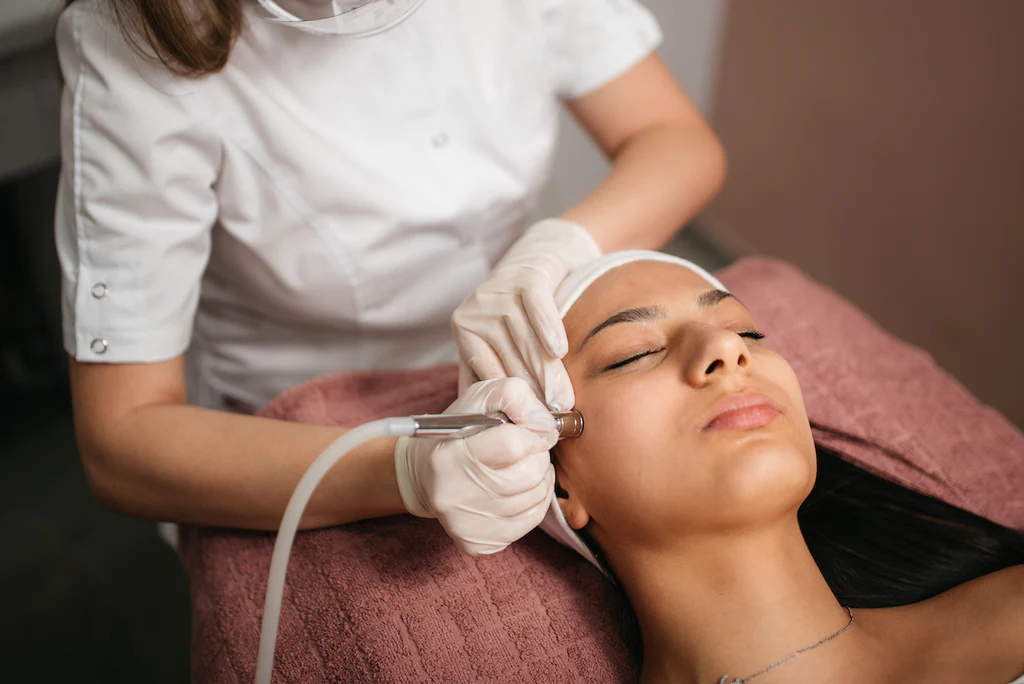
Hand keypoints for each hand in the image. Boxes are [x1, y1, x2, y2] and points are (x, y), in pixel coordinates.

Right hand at [394, 377, 558, 555]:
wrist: (424, 475)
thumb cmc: (458, 431)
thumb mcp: (481, 397)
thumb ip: (515, 396)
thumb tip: (546, 427)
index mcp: (448, 456)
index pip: (513, 444)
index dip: (530, 433)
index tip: (527, 430)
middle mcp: (452, 495)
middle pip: (529, 474)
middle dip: (537, 455)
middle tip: (526, 448)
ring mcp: (464, 524)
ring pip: (535, 497)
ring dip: (539, 476)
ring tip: (522, 464)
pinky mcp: (476, 543)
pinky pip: (531, 520)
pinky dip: (535, 499)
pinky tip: (521, 486)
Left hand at [452, 218, 600, 409]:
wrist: (540, 254)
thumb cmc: (520, 309)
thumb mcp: (496, 338)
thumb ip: (487, 371)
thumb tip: (483, 424)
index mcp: (464, 329)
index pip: (487, 371)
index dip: (509, 400)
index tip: (527, 424)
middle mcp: (476, 308)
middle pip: (508, 359)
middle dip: (532, 392)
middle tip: (550, 419)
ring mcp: (499, 290)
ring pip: (524, 339)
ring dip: (545, 371)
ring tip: (563, 399)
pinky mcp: (525, 275)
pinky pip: (536, 305)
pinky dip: (547, 327)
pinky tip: (559, 350)